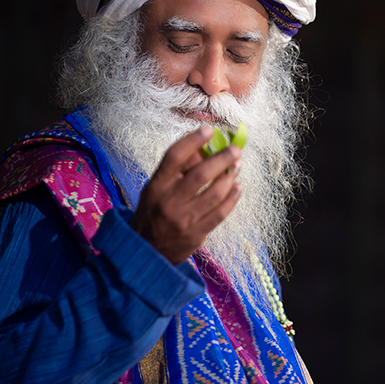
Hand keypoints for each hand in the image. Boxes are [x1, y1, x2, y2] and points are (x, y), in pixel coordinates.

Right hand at [130, 126, 242, 263]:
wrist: (146, 252)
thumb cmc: (153, 213)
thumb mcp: (156, 189)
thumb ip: (177, 170)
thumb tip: (203, 148)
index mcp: (156, 186)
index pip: (174, 157)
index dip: (193, 140)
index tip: (209, 130)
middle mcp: (169, 202)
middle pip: (200, 174)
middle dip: (222, 159)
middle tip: (235, 149)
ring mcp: (183, 219)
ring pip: (215, 193)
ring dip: (230, 177)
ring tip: (238, 166)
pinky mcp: (196, 234)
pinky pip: (220, 213)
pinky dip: (232, 198)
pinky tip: (238, 187)